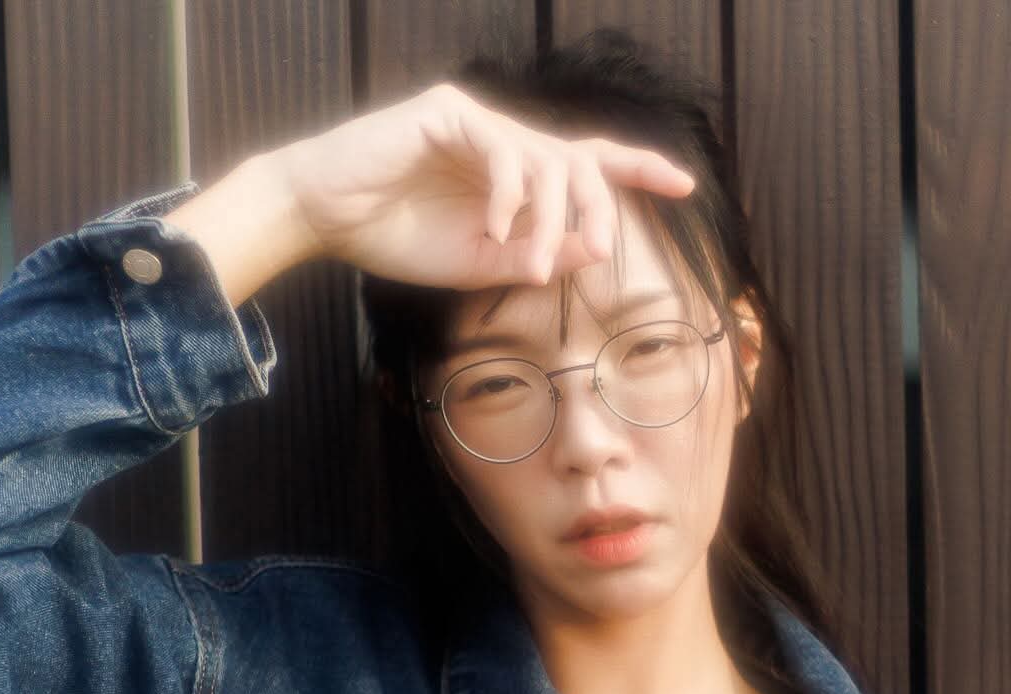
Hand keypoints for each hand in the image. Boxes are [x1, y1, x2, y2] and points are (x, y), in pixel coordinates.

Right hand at [273, 79, 695, 288]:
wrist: (326, 218)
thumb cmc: (396, 237)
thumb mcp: (479, 264)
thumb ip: (536, 257)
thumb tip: (595, 248)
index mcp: (514, 175)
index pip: (586, 163)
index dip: (636, 170)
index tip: (684, 186)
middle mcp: (503, 139)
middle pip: (578, 161)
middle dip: (599, 205)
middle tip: (602, 249)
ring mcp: (477, 120)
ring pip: (545, 159)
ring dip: (550, 217)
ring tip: (532, 259)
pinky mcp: (447, 112)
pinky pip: (502, 149)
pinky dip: (509, 194)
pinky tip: (495, 227)